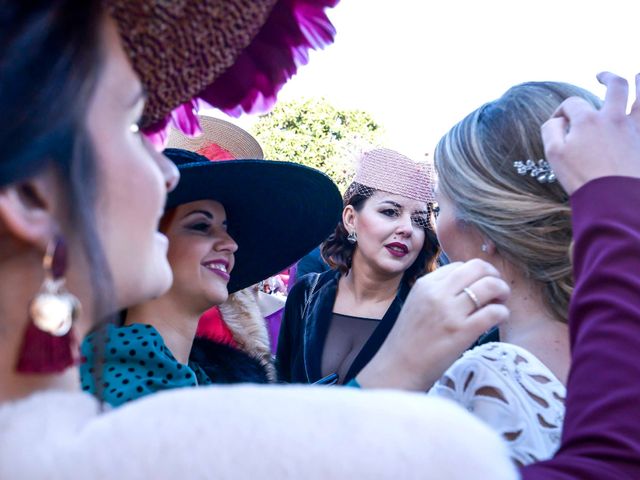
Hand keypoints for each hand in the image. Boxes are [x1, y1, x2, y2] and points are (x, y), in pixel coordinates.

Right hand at [356, 259, 509, 390]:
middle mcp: (438, 293)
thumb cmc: (409, 340)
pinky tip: (497, 320)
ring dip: (502, 292)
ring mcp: (450, 312)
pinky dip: (502, 313)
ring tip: (499, 304)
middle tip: (497, 291)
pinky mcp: (462, 331)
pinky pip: (495, 312)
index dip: (475, 275)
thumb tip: (468, 286)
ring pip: (491, 286)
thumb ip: (437, 292)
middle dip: (494, 276)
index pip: (461, 266)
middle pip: (479, 267)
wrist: (398, 368)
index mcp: (426, 284)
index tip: (479, 288)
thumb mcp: (417, 304)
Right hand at [541, 72, 639, 194]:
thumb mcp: (554, 154)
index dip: (562, 111)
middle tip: (601, 76)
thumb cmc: (581, 177)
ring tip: (639, 76)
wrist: (612, 199)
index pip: (572, 103)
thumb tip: (558, 120)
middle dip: (607, 77)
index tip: (558, 124)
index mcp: (587, 120)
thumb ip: (551, 130)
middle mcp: (613, 118)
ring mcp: (633, 129)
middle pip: (616, 86)